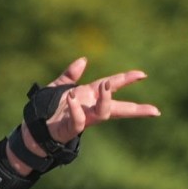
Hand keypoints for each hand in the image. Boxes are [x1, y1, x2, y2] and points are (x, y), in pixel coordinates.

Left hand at [31, 57, 158, 146]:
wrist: (34, 128)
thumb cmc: (47, 108)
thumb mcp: (59, 86)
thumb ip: (70, 74)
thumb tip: (83, 60)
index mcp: (90, 96)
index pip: (113, 86)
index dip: (127, 79)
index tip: (143, 74)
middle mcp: (91, 108)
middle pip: (119, 108)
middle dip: (137, 110)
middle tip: (153, 110)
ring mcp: (84, 119)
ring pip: (104, 113)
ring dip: (107, 99)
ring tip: (105, 85)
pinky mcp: (71, 128)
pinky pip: (79, 120)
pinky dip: (76, 109)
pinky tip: (72, 98)